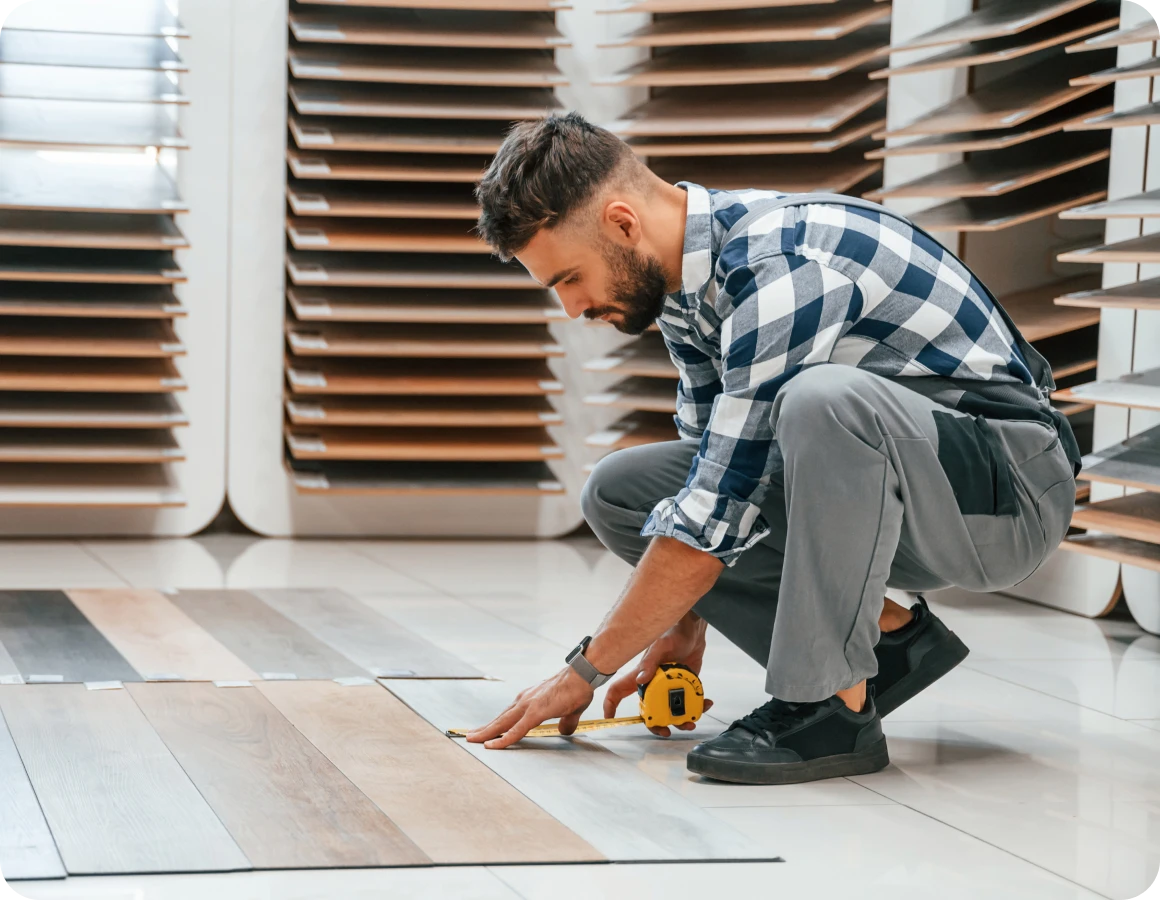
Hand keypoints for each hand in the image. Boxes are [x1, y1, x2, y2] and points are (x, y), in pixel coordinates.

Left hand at [466, 666, 594, 749]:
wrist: (582, 676)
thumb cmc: (577, 689)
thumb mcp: (569, 710)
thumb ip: (565, 721)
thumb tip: (564, 730)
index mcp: (530, 700)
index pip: (509, 715)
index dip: (497, 724)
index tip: (485, 731)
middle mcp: (524, 701)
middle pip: (500, 719)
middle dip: (484, 728)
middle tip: (469, 736)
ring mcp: (528, 706)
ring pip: (502, 723)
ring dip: (487, 732)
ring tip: (473, 739)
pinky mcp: (535, 712)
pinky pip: (515, 730)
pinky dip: (503, 739)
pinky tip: (492, 745)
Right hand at [602, 612, 712, 736]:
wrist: (693, 630)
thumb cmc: (672, 633)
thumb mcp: (660, 646)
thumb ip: (650, 662)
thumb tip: (641, 679)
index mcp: (640, 675)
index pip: (618, 690)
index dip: (611, 704)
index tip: (610, 718)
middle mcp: (653, 683)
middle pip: (648, 709)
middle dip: (656, 724)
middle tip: (667, 731)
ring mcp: (669, 686)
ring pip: (670, 710)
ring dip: (681, 719)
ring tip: (692, 721)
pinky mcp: (685, 685)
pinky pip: (689, 701)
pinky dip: (698, 706)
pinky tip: (706, 704)